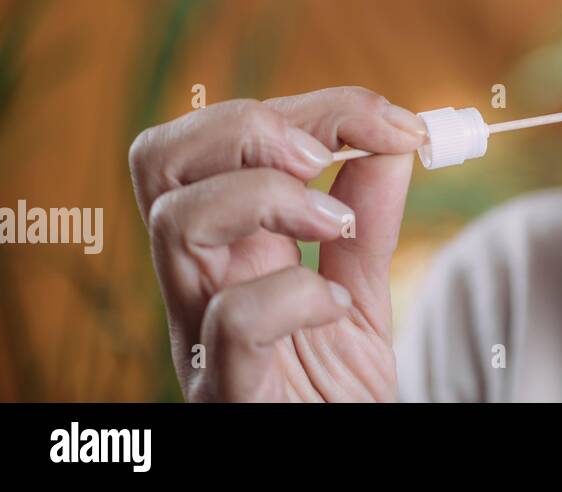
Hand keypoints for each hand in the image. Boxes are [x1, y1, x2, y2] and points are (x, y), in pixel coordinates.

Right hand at [128, 87, 425, 400]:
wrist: (341, 465)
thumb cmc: (334, 392)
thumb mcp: (362, 293)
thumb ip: (370, 220)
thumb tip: (395, 139)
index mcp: (230, 247)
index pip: (223, 140)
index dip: (309, 107)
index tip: (395, 122)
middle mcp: (201, 282)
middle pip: (165, 159)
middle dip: (249, 124)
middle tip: (327, 151)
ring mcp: (201, 337)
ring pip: (177, 221)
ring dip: (269, 195)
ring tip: (334, 226)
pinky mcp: (226, 394)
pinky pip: (230, 324)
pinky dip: (292, 295)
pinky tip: (336, 309)